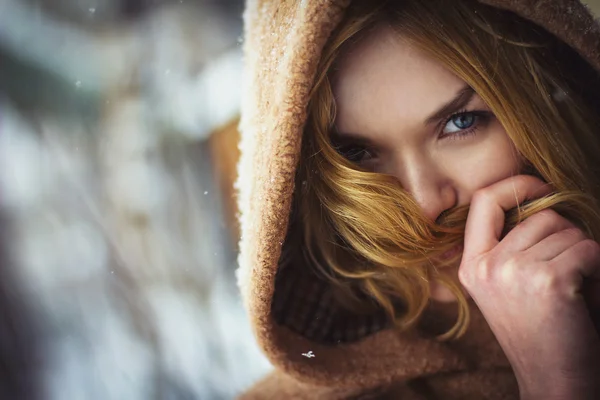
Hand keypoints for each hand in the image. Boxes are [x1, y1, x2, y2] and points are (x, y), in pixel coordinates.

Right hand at [458, 175, 599, 399]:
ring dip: (583, 255)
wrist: (553, 381)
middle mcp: (486, 265)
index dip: (516, 184)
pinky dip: (597, 269)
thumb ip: (508, 245)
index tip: (541, 187)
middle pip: (540, 215)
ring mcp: (513, 272)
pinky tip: (584, 297)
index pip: (484, 200)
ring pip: (568, 231)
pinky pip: (589, 249)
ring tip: (573, 292)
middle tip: (565, 275)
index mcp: (471, 264)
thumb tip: (538, 199)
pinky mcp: (547, 281)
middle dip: (565, 236)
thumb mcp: (504, 286)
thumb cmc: (537, 331)